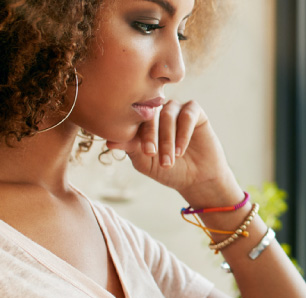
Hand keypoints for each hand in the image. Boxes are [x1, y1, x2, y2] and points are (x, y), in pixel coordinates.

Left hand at [105, 99, 232, 200]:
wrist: (197, 179)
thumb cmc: (168, 171)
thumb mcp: (145, 162)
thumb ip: (130, 148)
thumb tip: (109, 141)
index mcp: (142, 120)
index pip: (135, 118)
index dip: (137, 133)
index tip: (145, 152)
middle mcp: (158, 111)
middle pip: (151, 114)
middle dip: (152, 135)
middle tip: (153, 154)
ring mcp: (176, 109)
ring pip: (168, 115)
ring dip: (168, 138)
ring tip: (171, 159)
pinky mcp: (195, 111)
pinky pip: (187, 115)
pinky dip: (184, 133)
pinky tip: (181, 150)